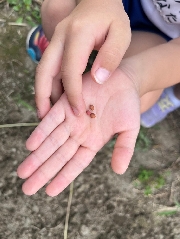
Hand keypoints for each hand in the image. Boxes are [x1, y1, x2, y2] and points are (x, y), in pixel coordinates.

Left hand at [17, 68, 139, 196]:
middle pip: (58, 156)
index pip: (75, 164)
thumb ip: (124, 149)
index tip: (49, 192)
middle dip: (43, 172)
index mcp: (92, 142)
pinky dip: (41, 132)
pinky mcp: (65, 103)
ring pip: (51, 141)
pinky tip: (31, 145)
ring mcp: (71, 119)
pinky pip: (51, 119)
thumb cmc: (128, 105)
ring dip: (37, 156)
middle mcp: (78, 134)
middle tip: (27, 189)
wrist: (123, 80)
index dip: (63, 178)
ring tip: (23, 172)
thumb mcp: (130, 129)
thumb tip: (119, 171)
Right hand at [35, 0, 130, 117]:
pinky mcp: (56, 45)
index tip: (78, 111)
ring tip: (46, 113)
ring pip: (43, 70)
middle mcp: (60, 37)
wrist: (98, 0)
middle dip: (43, 96)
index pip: (70, 70)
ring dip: (42, 92)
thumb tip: (97, 80)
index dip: (73, 93)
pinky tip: (55, 98)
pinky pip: (48, 68)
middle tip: (45, 117)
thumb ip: (111, 56)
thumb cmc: (112, 18)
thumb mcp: (122, 34)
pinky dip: (49, 85)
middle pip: (44, 70)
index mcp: (78, 34)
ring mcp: (55, 40)